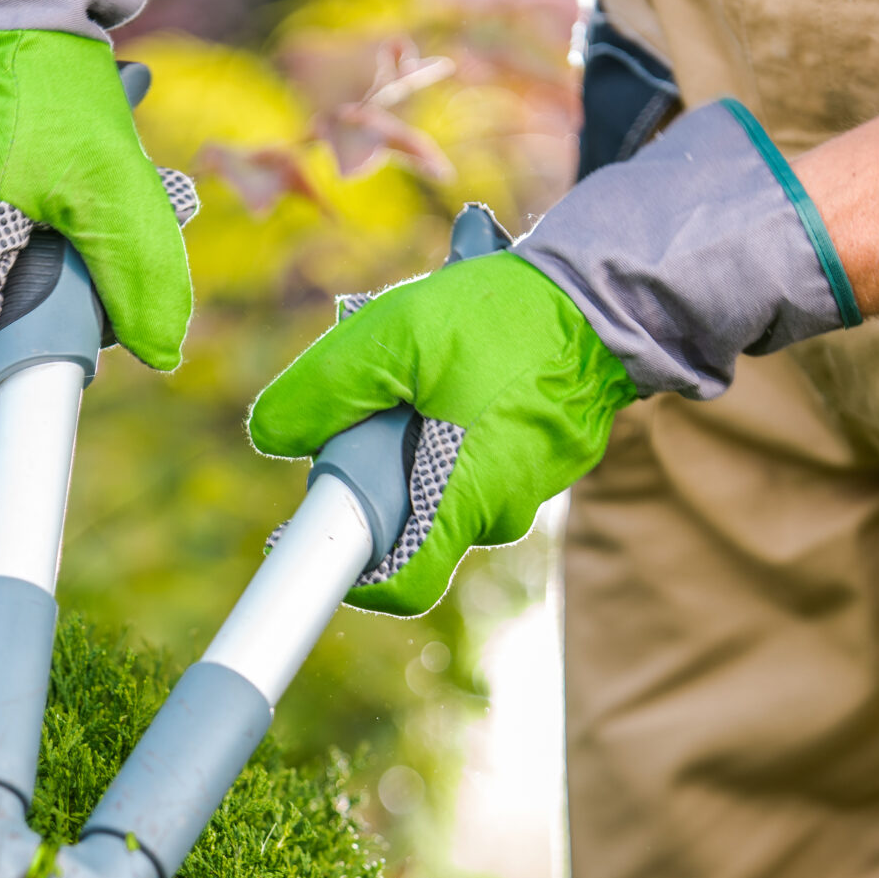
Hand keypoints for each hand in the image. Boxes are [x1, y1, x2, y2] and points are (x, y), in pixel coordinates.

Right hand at [0, 31, 193, 416]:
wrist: (11, 0)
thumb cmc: (48, 88)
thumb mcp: (109, 185)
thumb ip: (139, 275)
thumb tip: (162, 354)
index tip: (50, 393)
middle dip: (69, 304)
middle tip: (122, 264)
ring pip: (15, 266)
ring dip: (78, 250)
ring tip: (129, 197)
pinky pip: (12, 224)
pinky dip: (62, 214)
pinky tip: (102, 171)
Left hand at [248, 250, 634, 617]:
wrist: (608, 293)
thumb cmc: (508, 318)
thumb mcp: (394, 336)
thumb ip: (323, 391)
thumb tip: (270, 435)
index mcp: (464, 500)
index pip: (399, 584)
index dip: (346, 571)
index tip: (307, 530)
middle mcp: (501, 511)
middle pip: (407, 516)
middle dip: (376, 464)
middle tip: (380, 396)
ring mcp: (527, 486)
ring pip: (440, 476)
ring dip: (417, 429)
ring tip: (429, 363)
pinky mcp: (542, 456)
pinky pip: (477, 451)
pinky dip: (456, 416)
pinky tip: (463, 362)